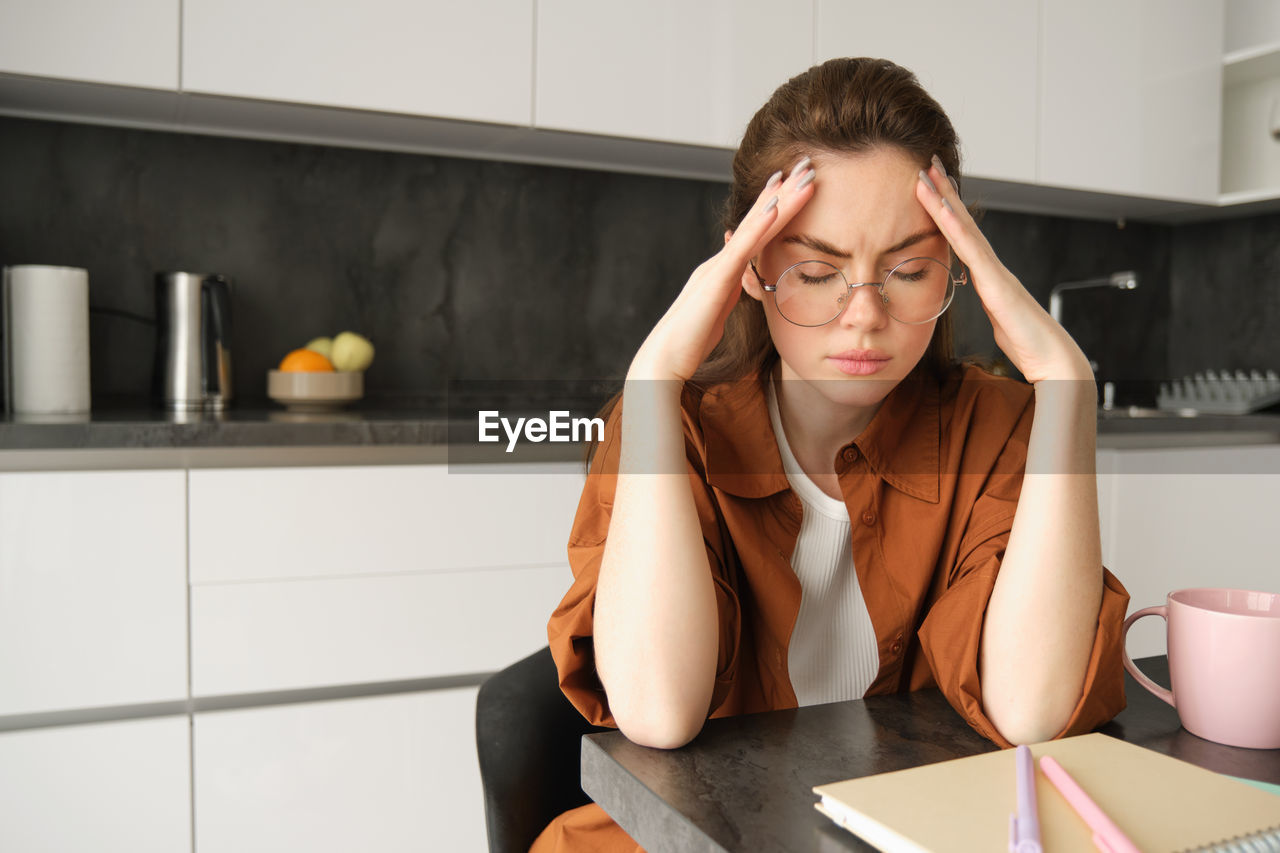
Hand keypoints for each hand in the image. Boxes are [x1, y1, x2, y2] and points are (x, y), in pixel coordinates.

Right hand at [627, 158, 817, 382]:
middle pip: (756, 221)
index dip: (775, 207)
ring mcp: (717, 268)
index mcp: (722, 271)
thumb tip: (742, 289)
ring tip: (801, 174)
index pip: (755, 233)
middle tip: (806, 164)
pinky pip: (742, 249)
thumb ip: (729, 297)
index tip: (794, 184)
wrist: (662, 359)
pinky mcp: (716, 281)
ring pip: (753, 227)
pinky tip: (776, 207)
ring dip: (780, 199)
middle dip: (783, 191)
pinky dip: (759, 227)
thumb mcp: (716, 314)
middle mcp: (719, 262)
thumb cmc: (688, 344)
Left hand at [915, 157, 1092, 384]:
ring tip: (928, 173)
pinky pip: (971, 251)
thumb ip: (989, 305)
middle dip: (945, 192)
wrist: (1053, 360)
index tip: (930, 185)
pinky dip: (955, 228)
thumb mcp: (999, 320)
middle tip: (928, 162)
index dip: (945, 210)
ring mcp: (995, 271)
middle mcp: (992, 267)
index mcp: (989, 275)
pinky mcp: (996, 284)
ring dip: (944, 200)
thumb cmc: (1028, 344)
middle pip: (963, 222)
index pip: (962, 236)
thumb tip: (983, 300)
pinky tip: (940, 209)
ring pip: (965, 229)